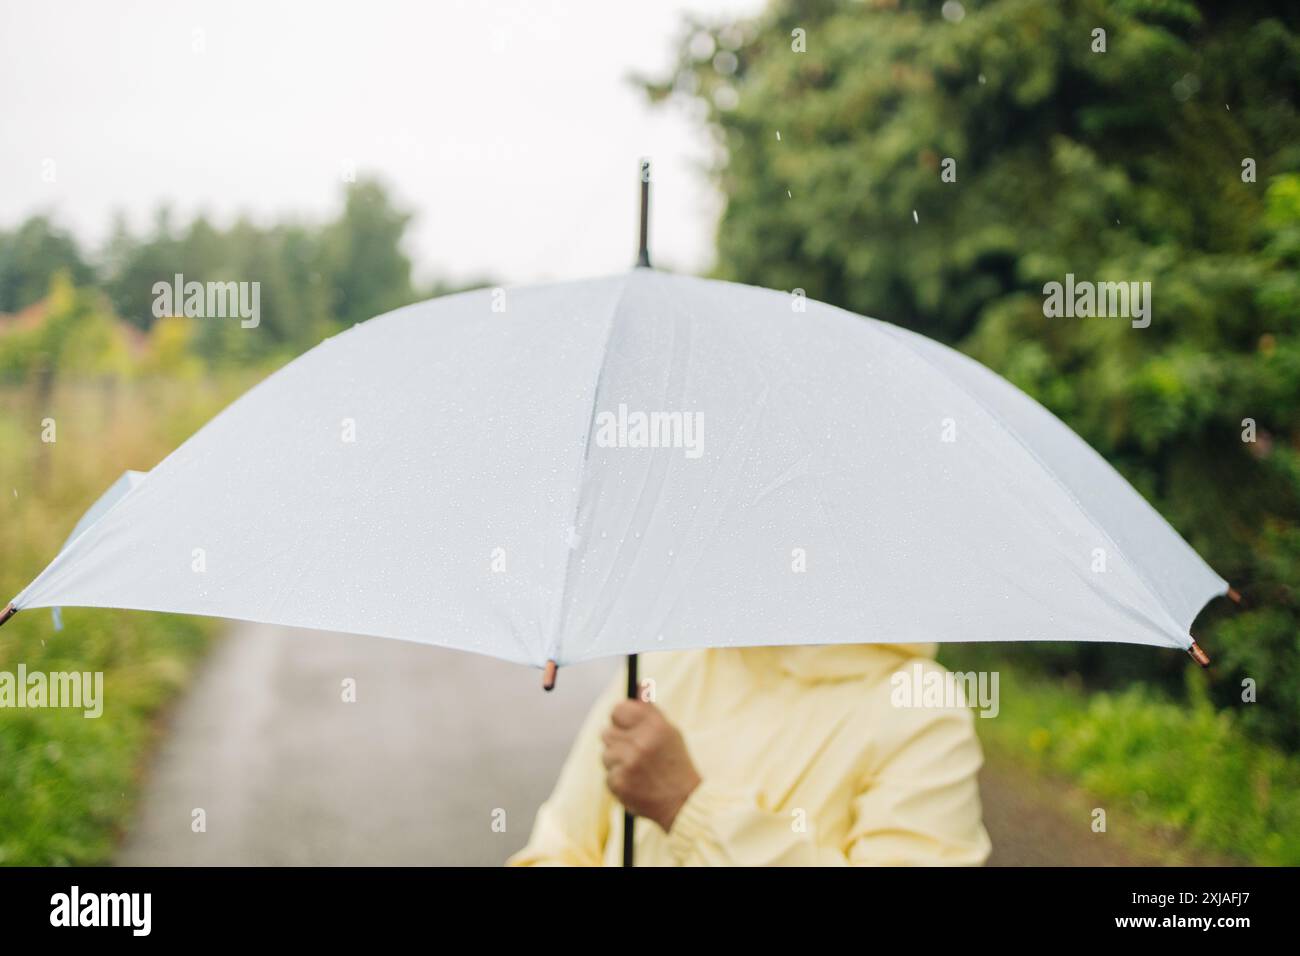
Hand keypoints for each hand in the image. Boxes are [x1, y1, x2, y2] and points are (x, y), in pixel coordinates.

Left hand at [601, 687, 701, 831]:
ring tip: (637, 770)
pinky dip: (619, 780)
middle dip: (617, 742)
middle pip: (606, 732)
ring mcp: (628, 763)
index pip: (618, 709)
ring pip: (605, 755)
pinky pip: (608, 776)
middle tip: (633, 752)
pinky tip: (636, 783)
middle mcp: (640, 742)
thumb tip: (637, 684)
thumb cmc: (675, 762)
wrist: (683, 802)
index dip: (620, 718)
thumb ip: (649, 709)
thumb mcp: (668, 731)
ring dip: (617, 762)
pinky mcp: (619, 783)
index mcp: (654, 726)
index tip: (625, 726)